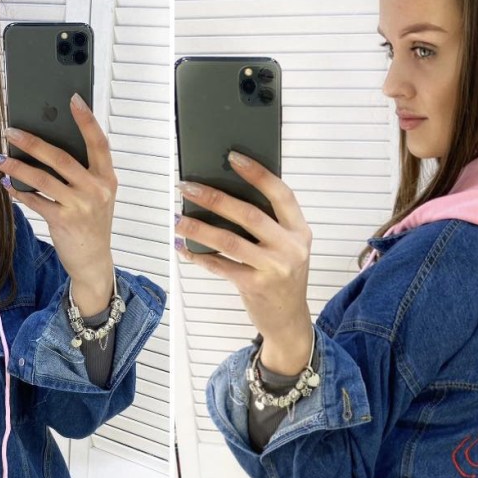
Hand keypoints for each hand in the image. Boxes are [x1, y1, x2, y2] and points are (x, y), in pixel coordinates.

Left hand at [0, 95, 116, 315]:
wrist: (93, 261)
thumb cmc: (91, 223)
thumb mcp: (96, 196)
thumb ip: (82, 174)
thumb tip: (46, 147)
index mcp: (107, 178)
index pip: (99, 143)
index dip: (87, 120)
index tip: (73, 99)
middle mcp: (96, 190)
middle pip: (61, 158)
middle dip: (32, 142)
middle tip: (10, 131)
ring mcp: (81, 206)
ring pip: (42, 178)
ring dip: (16, 167)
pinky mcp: (63, 221)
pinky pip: (35, 200)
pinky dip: (18, 192)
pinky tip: (6, 185)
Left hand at [174, 152, 313, 373]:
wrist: (289, 320)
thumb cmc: (282, 277)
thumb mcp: (286, 247)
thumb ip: (269, 224)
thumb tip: (224, 193)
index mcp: (300, 230)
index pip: (281, 193)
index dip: (257, 173)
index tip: (232, 157)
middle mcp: (291, 247)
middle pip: (249, 214)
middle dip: (214, 198)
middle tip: (188, 187)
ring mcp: (274, 268)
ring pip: (229, 240)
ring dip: (198, 228)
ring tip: (177, 218)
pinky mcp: (255, 286)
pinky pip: (221, 265)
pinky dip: (200, 256)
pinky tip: (183, 247)